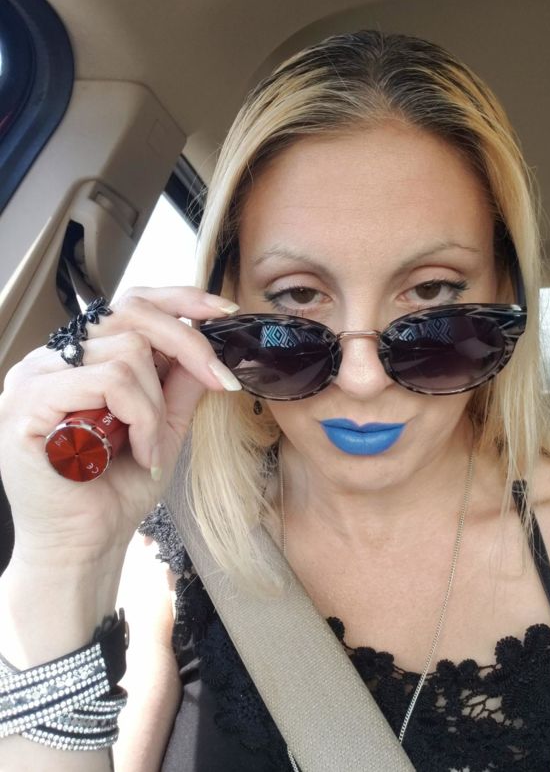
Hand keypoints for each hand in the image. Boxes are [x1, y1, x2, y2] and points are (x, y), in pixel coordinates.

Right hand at [0, 286, 240, 565]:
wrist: (84, 545)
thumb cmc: (115, 489)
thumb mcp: (163, 426)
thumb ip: (179, 383)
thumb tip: (208, 342)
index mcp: (80, 358)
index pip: (130, 303)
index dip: (181, 300)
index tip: (225, 312)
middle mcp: (52, 358)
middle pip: (132, 314)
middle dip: (188, 347)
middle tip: (219, 382)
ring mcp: (35, 375)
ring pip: (128, 352)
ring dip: (157, 406)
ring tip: (152, 449)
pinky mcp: (29, 401)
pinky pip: (110, 381)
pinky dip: (140, 417)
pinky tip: (139, 452)